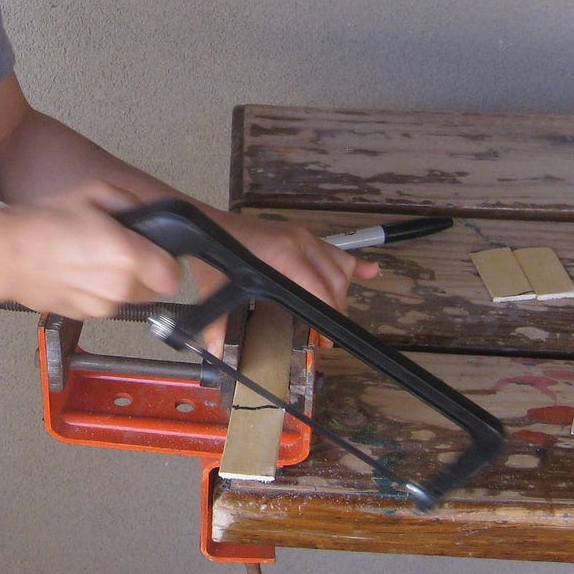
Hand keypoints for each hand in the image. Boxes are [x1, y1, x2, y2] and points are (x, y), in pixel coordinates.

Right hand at [0, 182, 183, 319]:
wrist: (4, 255)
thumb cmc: (43, 222)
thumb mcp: (92, 191)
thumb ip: (130, 202)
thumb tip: (145, 214)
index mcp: (127, 255)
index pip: (173, 275)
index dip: (166, 261)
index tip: (154, 252)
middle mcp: (119, 287)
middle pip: (153, 289)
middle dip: (143, 271)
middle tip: (117, 250)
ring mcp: (101, 306)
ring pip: (128, 298)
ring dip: (120, 283)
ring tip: (91, 259)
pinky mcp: (84, 316)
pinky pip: (104, 305)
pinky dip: (97, 292)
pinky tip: (76, 272)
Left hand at [193, 209, 379, 352]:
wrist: (202, 221)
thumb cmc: (211, 253)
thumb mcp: (214, 288)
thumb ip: (217, 323)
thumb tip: (217, 352)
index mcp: (283, 254)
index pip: (320, 289)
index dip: (328, 316)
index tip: (326, 340)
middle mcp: (299, 242)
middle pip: (334, 280)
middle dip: (335, 310)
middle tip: (327, 338)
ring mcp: (301, 236)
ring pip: (337, 266)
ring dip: (341, 292)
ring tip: (335, 317)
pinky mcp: (298, 234)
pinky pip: (333, 249)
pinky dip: (353, 262)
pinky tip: (371, 271)